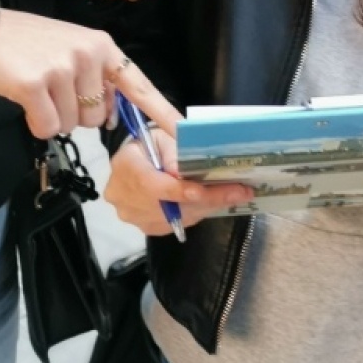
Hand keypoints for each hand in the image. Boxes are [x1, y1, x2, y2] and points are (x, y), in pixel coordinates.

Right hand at [0, 9, 181, 138]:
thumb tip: (112, 117)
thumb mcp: (74, 49)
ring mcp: (63, 68)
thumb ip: (99, 78)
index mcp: (103, 46)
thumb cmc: (31, 44)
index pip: (139, 84)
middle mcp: (89, 54)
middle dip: (76, 112)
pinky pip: (47, 127)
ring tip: (38, 87)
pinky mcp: (36, 84)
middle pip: (97, 117)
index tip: (183, 131)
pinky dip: (35, 122)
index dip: (161, 111)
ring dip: (53, 115)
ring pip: (72, 124)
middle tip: (53, 87)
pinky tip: (25, 98)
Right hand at [105, 127, 252, 235]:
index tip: (202, 191)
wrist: (138, 160)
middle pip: (168, 205)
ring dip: (208, 206)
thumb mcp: (163, 137)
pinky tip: (216, 201)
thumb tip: (183, 171)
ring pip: (177, 217)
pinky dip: (198, 213)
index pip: (151, 183)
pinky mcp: (145, 226)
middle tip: (240, 192)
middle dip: (207, 199)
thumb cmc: (153, 143)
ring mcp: (132, 215)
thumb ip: (172, 152)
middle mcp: (122, 195)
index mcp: (125, 165)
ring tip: (236, 195)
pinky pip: (176, 224)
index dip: (177, 190)